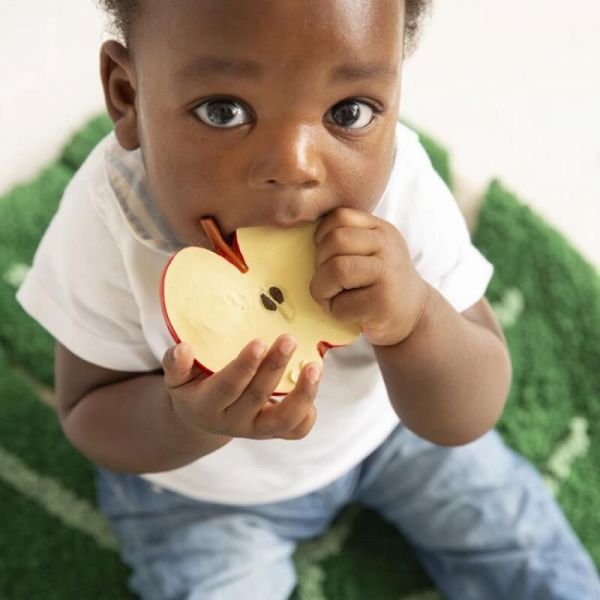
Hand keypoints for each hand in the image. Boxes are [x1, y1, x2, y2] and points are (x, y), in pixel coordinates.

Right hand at [161, 336, 320, 440]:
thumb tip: (183, 348)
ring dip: (303, 394)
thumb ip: (175, 364)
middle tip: (289, 339)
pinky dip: (308, 413)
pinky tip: (312, 383)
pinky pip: (296, 430)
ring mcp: (256, 430)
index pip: (228, 387)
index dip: (244, 366)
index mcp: (207, 406)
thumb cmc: (192, 387)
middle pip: (258, 397)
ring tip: (315, 366)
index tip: (259, 341)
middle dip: (275, 366)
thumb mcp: (176, 378)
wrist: (202, 419)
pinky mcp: (274, 432)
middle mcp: (234, 422)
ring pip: (284, 420)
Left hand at [310, 207, 430, 346]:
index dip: (322, 236)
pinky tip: (347, 313)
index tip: (326, 255)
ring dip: (323, 288)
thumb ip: (349, 239)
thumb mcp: (373, 252)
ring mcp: (388, 275)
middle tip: (327, 281)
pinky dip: (335, 311)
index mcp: (381, 230)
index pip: (340, 216)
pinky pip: (342, 304)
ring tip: (331, 298)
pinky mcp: (382, 304)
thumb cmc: (380, 283)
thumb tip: (303, 236)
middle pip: (336, 241)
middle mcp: (388, 247)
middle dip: (319, 264)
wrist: (414, 315)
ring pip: (337, 269)